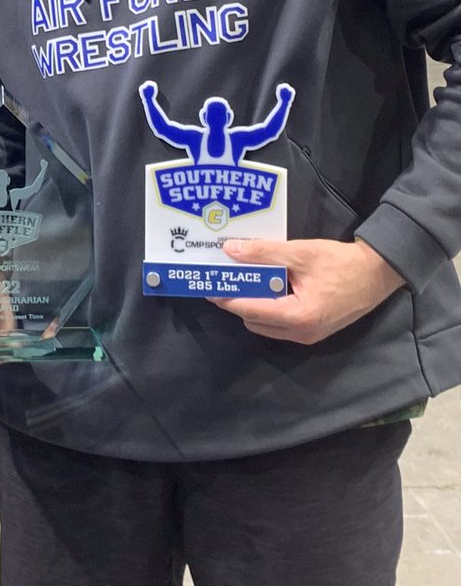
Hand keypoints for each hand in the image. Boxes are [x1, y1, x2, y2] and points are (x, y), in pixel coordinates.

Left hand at [209, 237, 404, 343]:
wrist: (377, 274)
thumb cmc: (341, 263)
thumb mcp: (301, 252)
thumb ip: (264, 252)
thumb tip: (231, 250)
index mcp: (297, 316)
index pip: (250, 309)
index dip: (226, 297)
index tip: (207, 285)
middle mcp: (300, 333)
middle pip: (254, 320)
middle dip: (237, 300)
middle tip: (223, 278)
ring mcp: (308, 336)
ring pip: (265, 325)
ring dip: (252, 305)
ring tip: (241, 280)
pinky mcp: (313, 331)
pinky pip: (279, 324)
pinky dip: (268, 308)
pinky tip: (265, 286)